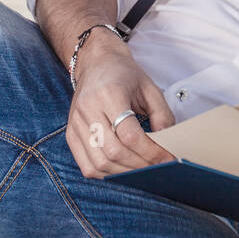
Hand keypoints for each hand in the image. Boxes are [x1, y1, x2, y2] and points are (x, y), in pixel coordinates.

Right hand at [65, 31, 176, 177]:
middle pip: (114, 152)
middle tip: (159, 168)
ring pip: (99, 163)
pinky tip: (122, 170)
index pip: (130, 135)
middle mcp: (88, 109)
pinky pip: (86, 166)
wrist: (96, 63)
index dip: (151, 152)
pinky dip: (106, 174)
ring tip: (143, 171)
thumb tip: (167, 145)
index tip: (168, 159)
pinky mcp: (70, 134)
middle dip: (140, 165)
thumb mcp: (150, 88)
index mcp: (109, 93)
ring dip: (125, 173)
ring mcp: (75, 123)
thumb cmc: (124, 75)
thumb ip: (162, 115)